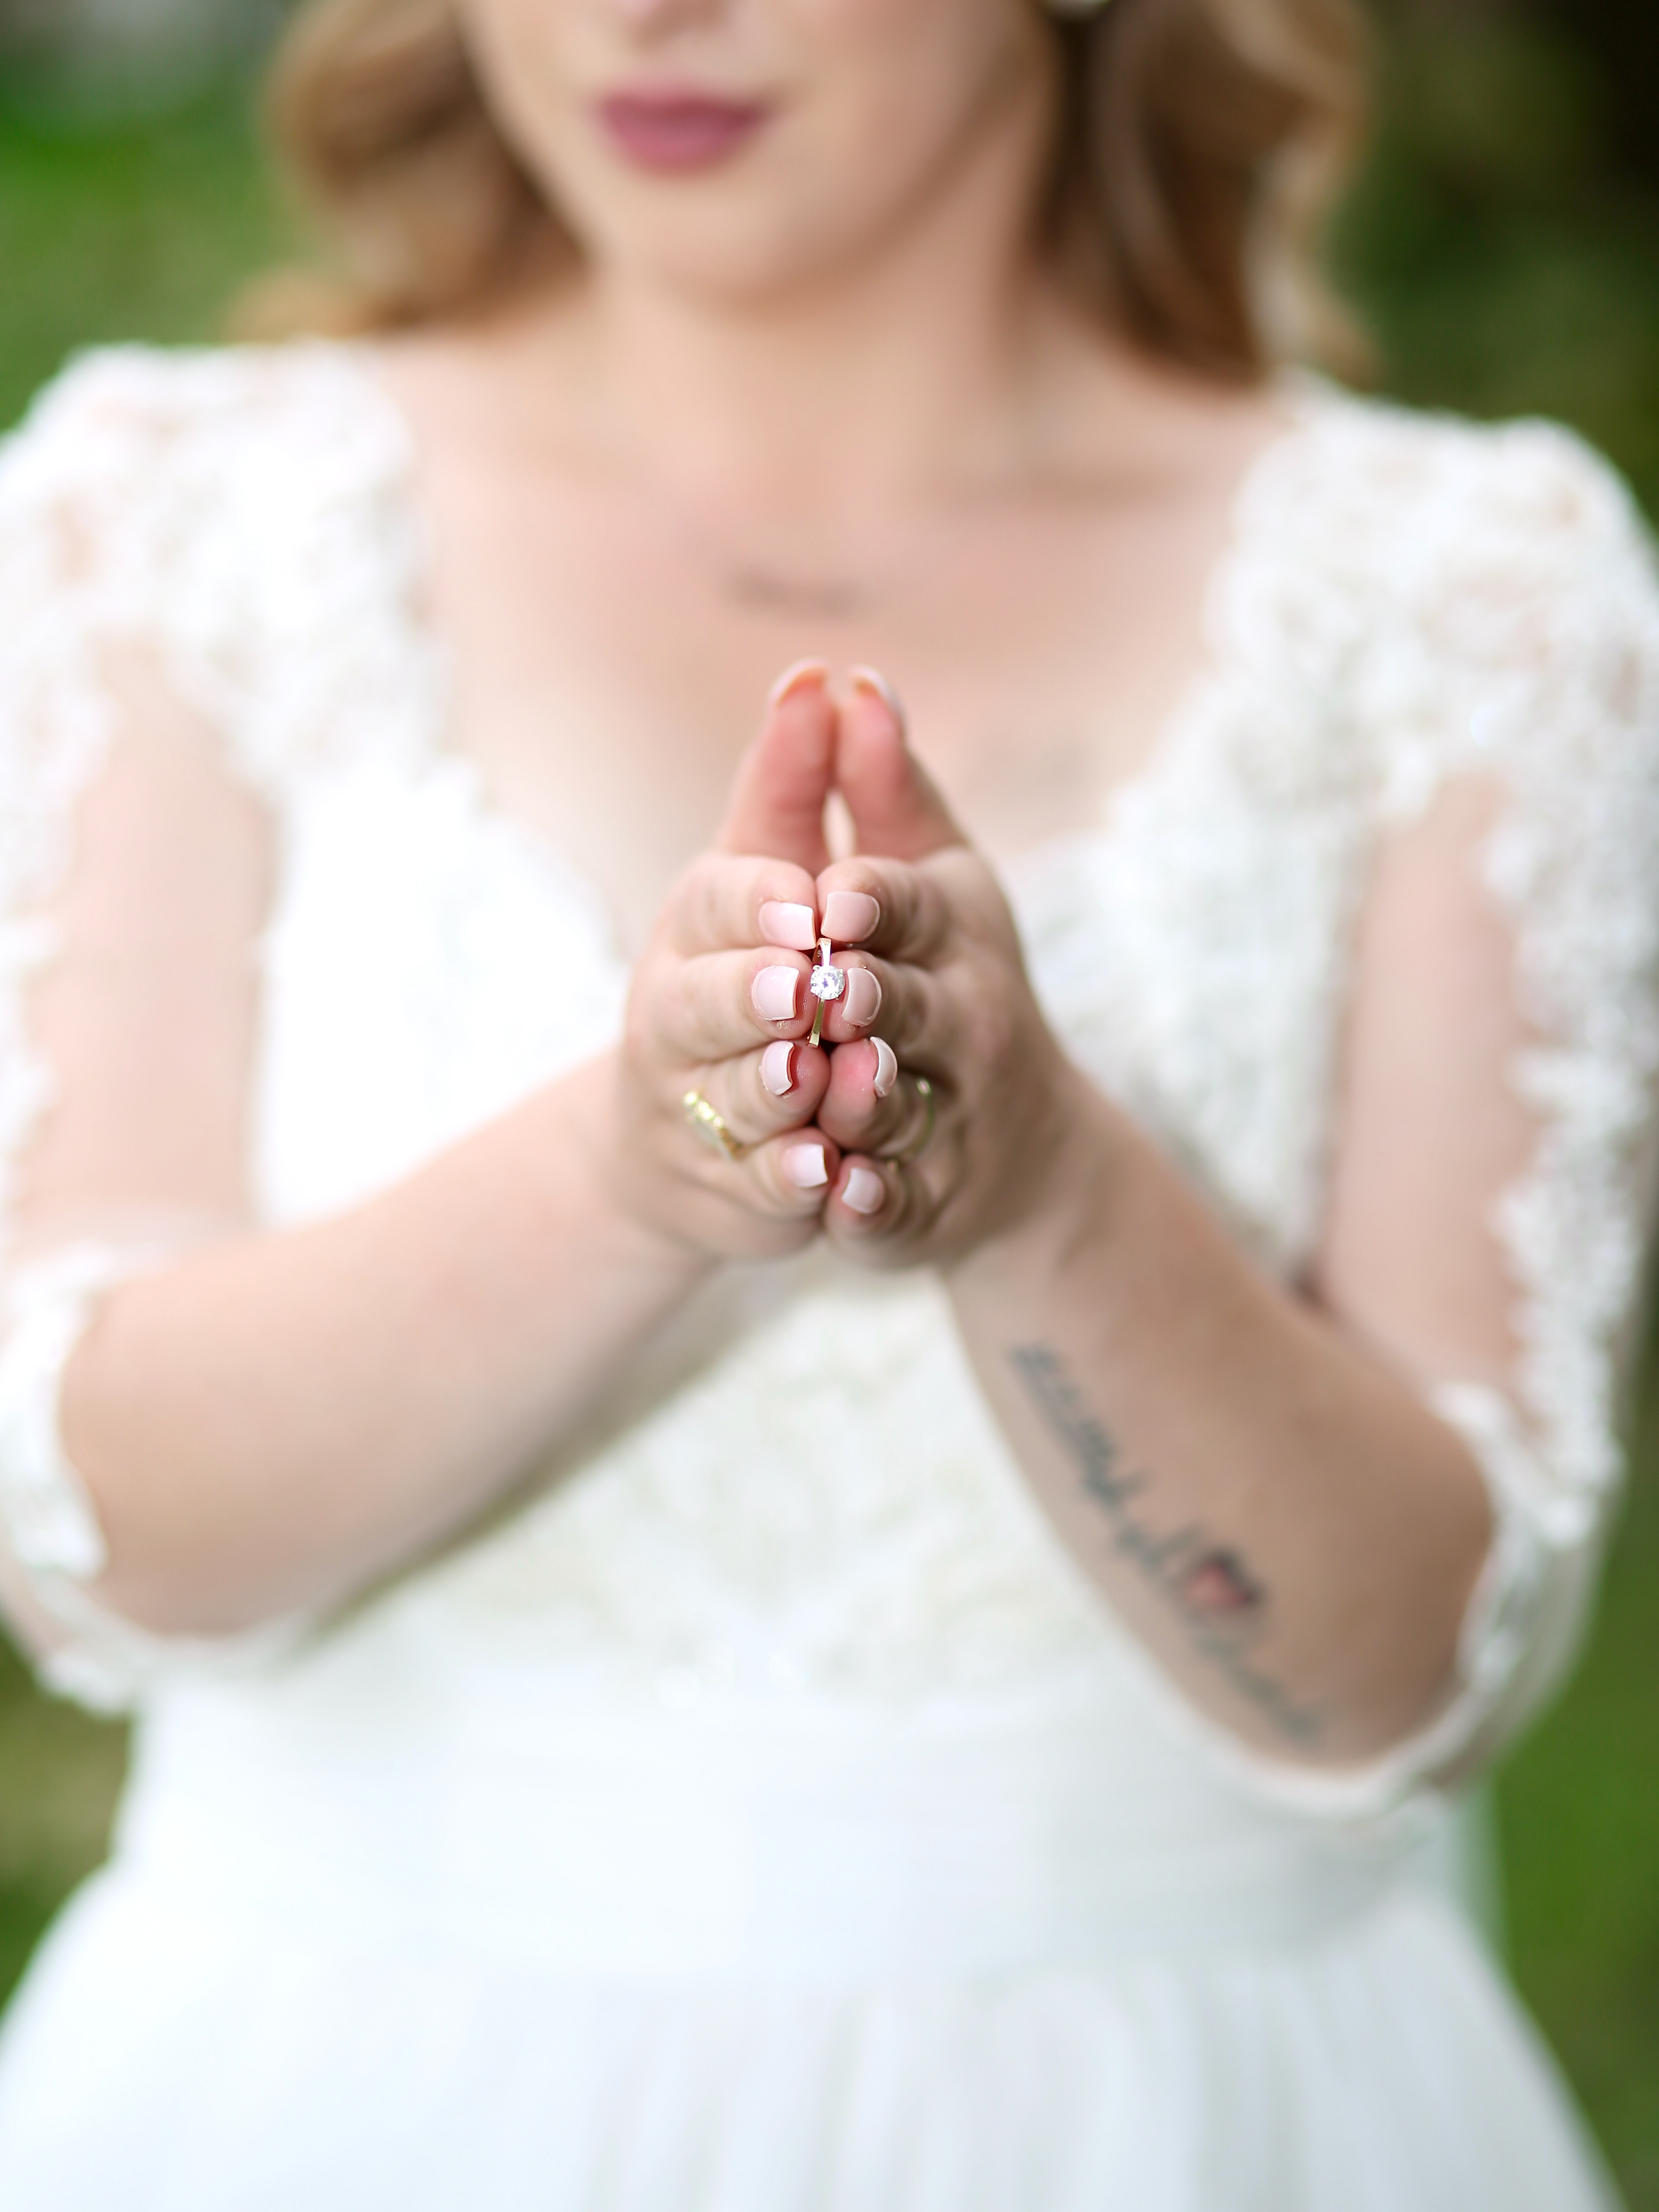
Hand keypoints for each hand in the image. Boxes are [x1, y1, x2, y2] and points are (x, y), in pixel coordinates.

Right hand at [603, 665, 879, 1261]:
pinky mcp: (725, 1193)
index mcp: (696, 928)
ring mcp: (691, 1110)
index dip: (760, 901)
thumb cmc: (759, 970)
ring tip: (816, 1079)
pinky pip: (757, 1190)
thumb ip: (806, 782)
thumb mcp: (783, 870)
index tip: (810, 901)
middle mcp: (677, 1016)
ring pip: (732, 1098)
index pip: (715, 901)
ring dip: (774, 1089)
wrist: (695, 1134)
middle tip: (807, 988)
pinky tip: (827, 1177)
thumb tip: (825, 674)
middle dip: (753, 993)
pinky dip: (790, 1185)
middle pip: (703, 1002)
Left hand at [808, 673, 1097, 1265]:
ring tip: (825, 1093)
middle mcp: (966, 1021)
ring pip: (899, 1104)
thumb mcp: (923, 875)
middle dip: (865, 997)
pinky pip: (899, 1204)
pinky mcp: (927, 1203)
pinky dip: (872, 1204)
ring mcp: (952, 1117)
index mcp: (953, 931)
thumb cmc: (944, 977)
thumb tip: (844, 677)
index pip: (907, 904)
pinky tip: (842, 1199)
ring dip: (862, 1100)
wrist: (1016, 1148)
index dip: (869, 901)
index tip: (829, 898)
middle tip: (820, 990)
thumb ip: (874, 786)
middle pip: (908, 1005)